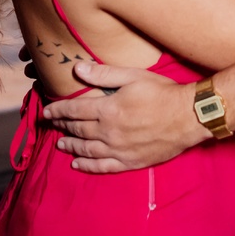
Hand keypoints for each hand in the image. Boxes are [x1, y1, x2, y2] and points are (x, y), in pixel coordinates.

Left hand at [42, 61, 209, 173]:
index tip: (46, 110)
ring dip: (71, 146)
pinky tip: (78, 164)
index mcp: (108, 109)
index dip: (57, 110)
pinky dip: (87, 166)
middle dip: (62, 125)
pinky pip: (103, 167)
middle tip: (52, 124)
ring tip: (60, 143)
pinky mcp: (129, 162)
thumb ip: (104, 74)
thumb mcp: (133, 76)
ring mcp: (118, 150)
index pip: (74, 110)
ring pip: (87, 150)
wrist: (188, 117)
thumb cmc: (162, 92)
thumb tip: (77, 68)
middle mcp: (109, 132)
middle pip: (78, 129)